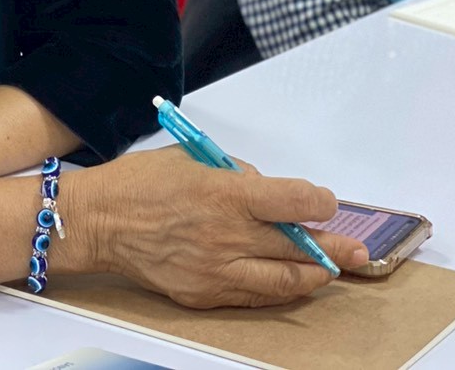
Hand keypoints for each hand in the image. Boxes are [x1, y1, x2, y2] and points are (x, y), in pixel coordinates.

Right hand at [84, 147, 367, 308]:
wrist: (98, 221)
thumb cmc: (139, 183)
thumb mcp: (191, 159)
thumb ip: (235, 175)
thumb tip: (267, 192)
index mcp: (225, 193)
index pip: (295, 200)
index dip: (320, 202)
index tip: (326, 202)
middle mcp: (227, 235)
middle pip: (297, 245)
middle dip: (334, 247)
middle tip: (356, 251)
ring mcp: (216, 269)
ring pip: (283, 279)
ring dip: (314, 275)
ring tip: (331, 271)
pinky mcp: (204, 293)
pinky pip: (253, 295)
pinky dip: (278, 289)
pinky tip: (290, 282)